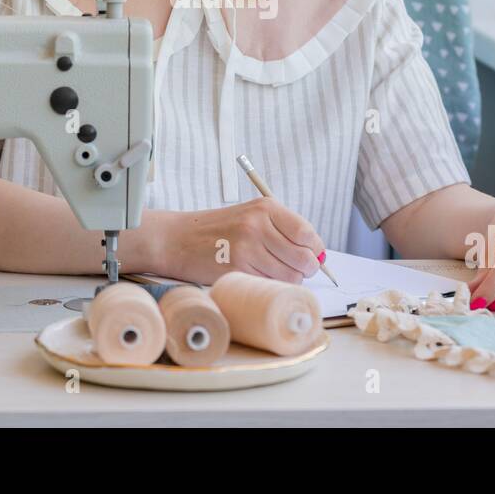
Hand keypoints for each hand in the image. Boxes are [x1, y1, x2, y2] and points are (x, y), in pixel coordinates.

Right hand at [162, 197, 325, 284]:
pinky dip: (269, 286)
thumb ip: (282, 229)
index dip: (314, 250)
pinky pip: (269, 285)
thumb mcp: (251, 216)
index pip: (307, 233)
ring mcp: (247, 248)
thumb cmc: (218, 230)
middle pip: (304, 258)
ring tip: (271, 272)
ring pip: (290, 276)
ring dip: (287, 280)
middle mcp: (258, 225)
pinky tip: (256, 276)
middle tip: (293, 269)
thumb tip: (317, 255)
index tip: (310, 256)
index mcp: (265, 207)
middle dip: (305, 269)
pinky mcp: (237, 269)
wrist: (178, 239)